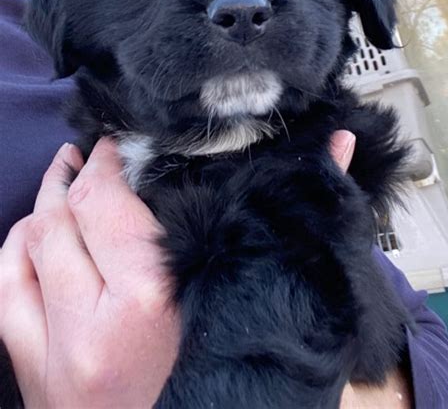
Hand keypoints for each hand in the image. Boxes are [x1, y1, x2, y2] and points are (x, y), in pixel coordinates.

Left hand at [0, 131, 409, 407]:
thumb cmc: (242, 381)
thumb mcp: (265, 298)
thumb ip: (293, 219)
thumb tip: (338, 144)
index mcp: (149, 302)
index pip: (107, 202)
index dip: (107, 161)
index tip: (118, 143)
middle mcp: (92, 327)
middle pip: (65, 219)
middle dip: (76, 174)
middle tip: (93, 153)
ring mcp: (55, 353)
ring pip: (29, 249)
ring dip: (44, 203)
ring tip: (63, 178)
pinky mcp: (37, 375)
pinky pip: (9, 292)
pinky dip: (18, 249)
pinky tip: (36, 232)